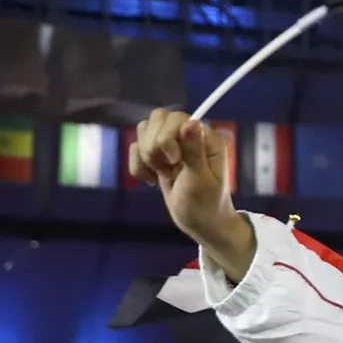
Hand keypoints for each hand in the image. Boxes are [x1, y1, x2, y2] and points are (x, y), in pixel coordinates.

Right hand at [129, 110, 255, 280]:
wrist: (199, 224)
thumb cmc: (205, 205)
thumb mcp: (200, 181)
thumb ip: (194, 151)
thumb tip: (191, 122)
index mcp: (207, 138)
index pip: (176, 118)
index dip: (167, 137)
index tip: (174, 161)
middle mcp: (190, 136)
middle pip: (157, 119)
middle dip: (154, 146)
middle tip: (167, 168)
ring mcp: (173, 145)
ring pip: (144, 131)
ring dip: (146, 155)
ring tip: (162, 173)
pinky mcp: (159, 156)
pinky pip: (135, 147)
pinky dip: (138, 165)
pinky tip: (151, 180)